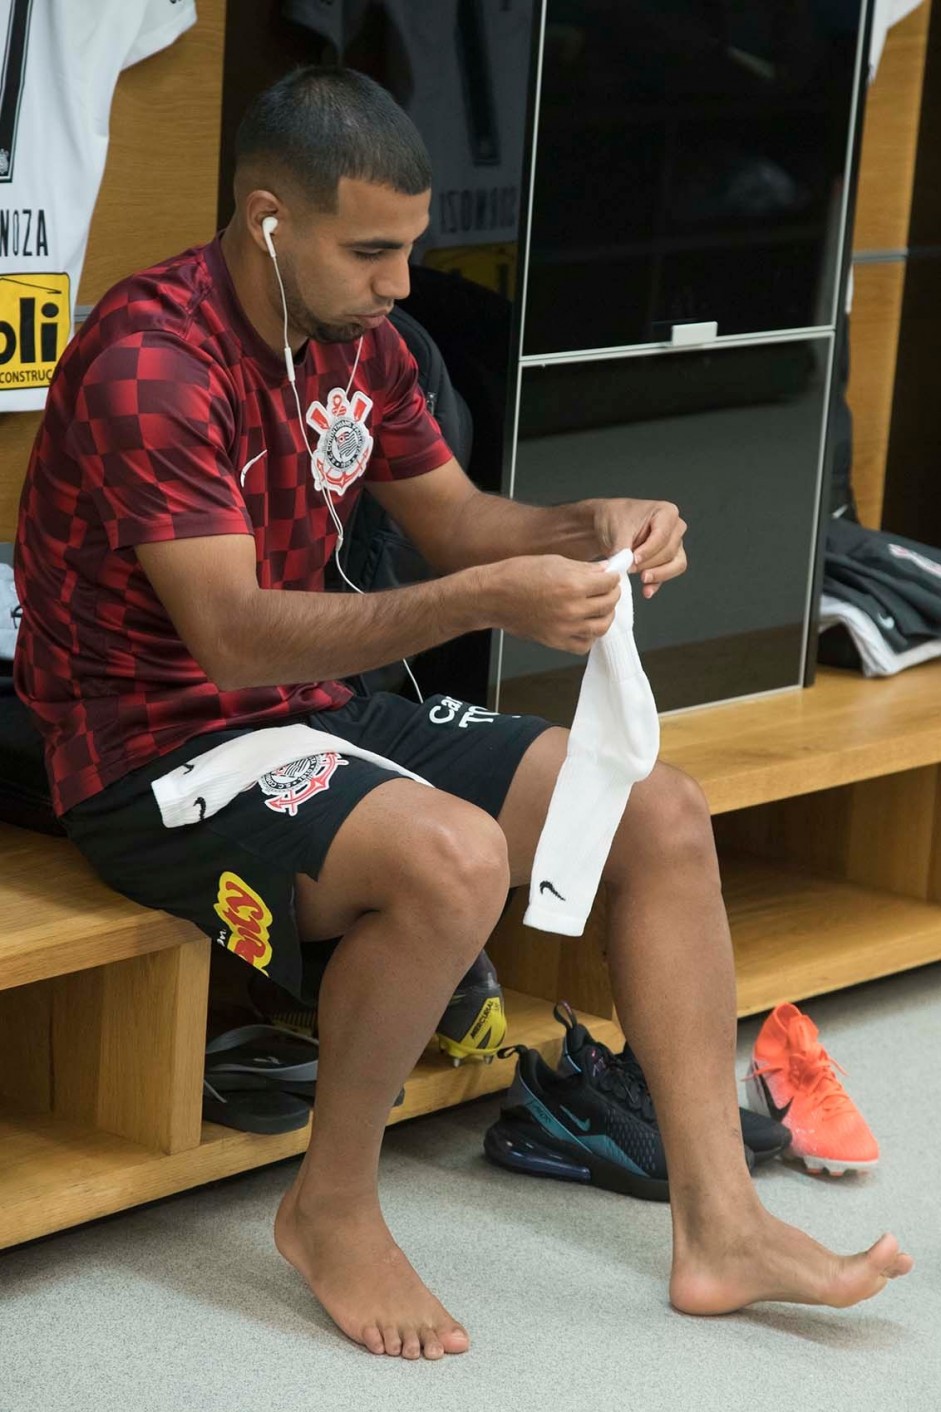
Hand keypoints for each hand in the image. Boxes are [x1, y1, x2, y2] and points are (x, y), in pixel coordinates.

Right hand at [483, 555, 620, 654]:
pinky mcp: (556, 641)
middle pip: (609, 604)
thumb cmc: (516, 575)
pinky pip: (584, 644)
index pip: (609, 582)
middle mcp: (572, 609)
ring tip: (600, 606)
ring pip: (602, 626)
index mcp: (573, 585)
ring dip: (606, 615)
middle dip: (612, 593)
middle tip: (608, 588)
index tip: (611, 575)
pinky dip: (589, 636)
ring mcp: (565, 628)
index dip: (612, 576)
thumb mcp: (554, 562)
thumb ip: (583, 569)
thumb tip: (604, 571)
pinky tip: (585, 624)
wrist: (492, 597)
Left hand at [594, 498, 686, 598]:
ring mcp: (674, 544)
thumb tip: (627, 564)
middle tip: (630, 568)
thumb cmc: (615, 519)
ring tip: (641, 579)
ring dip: (658, 574)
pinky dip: (657, 583)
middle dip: (650, 563)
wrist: (608, 526)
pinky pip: (669, 574)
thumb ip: (624, 547)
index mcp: (666, 512)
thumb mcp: (617, 529)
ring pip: (676, 564)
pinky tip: (646, 591)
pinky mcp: (668, 560)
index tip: (634, 559)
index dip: (649, 551)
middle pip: (670, 551)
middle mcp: (675, 528)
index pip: (663, 536)